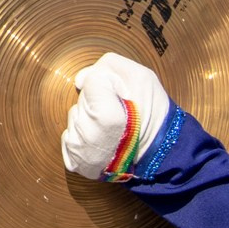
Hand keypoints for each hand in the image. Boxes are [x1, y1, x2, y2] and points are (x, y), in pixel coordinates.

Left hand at [62, 52, 174, 180]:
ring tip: (113, 128)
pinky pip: (69, 135)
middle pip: (82, 99)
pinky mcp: (74, 162)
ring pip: (75, 116)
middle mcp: (87, 137)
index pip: (91, 81)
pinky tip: (102, 140)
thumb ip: (108, 65)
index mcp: (105, 117)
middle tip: (121, 113)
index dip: (109, 83)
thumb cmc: (153, 115)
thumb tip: (80, 81)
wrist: (159, 153)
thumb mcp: (142, 77)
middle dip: (98, 100)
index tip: (123, 96)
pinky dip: (83, 135)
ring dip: (89, 117)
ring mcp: (78, 152)